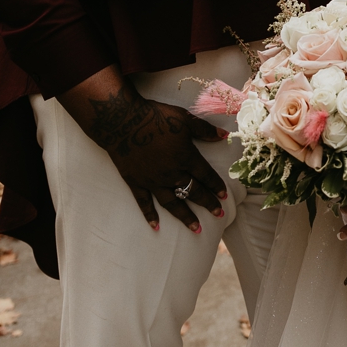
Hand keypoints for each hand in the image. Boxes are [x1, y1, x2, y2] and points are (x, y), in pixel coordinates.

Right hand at [58, 65, 230, 232]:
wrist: (122, 121)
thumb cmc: (155, 117)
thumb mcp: (185, 119)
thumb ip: (205, 130)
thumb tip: (225, 134)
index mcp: (186, 157)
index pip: (206, 176)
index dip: (216, 186)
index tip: (224, 196)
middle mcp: (171, 173)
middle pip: (193, 191)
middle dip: (207, 203)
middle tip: (219, 214)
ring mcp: (153, 180)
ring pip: (173, 203)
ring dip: (185, 216)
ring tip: (197, 228)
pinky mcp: (136, 182)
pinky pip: (144, 203)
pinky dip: (150, 215)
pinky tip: (156, 226)